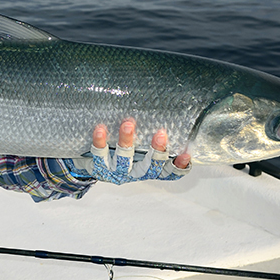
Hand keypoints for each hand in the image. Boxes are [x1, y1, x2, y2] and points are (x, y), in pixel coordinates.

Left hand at [67, 119, 190, 183]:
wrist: (93, 165)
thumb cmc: (122, 151)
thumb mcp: (140, 147)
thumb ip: (152, 134)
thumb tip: (167, 106)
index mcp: (149, 170)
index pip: (169, 172)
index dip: (179, 166)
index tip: (186, 154)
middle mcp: (136, 173)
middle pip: (150, 166)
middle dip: (157, 151)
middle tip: (161, 134)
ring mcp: (118, 171)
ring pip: (123, 158)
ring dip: (127, 140)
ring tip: (128, 124)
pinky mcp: (100, 167)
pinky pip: (100, 154)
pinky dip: (100, 141)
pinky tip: (101, 129)